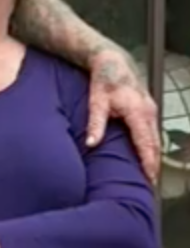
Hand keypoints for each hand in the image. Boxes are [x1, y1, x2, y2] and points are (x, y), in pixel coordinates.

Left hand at [87, 49, 160, 181]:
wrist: (113, 62)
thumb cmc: (104, 81)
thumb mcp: (96, 102)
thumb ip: (95, 124)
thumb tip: (91, 144)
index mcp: (137, 112)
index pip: (146, 143)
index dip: (148, 163)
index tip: (149, 179)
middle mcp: (149, 112)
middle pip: (155, 144)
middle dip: (154, 165)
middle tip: (151, 184)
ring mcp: (151, 110)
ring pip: (156, 139)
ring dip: (154, 156)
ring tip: (150, 176)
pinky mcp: (149, 110)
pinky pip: (154, 132)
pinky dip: (152, 146)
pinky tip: (147, 157)